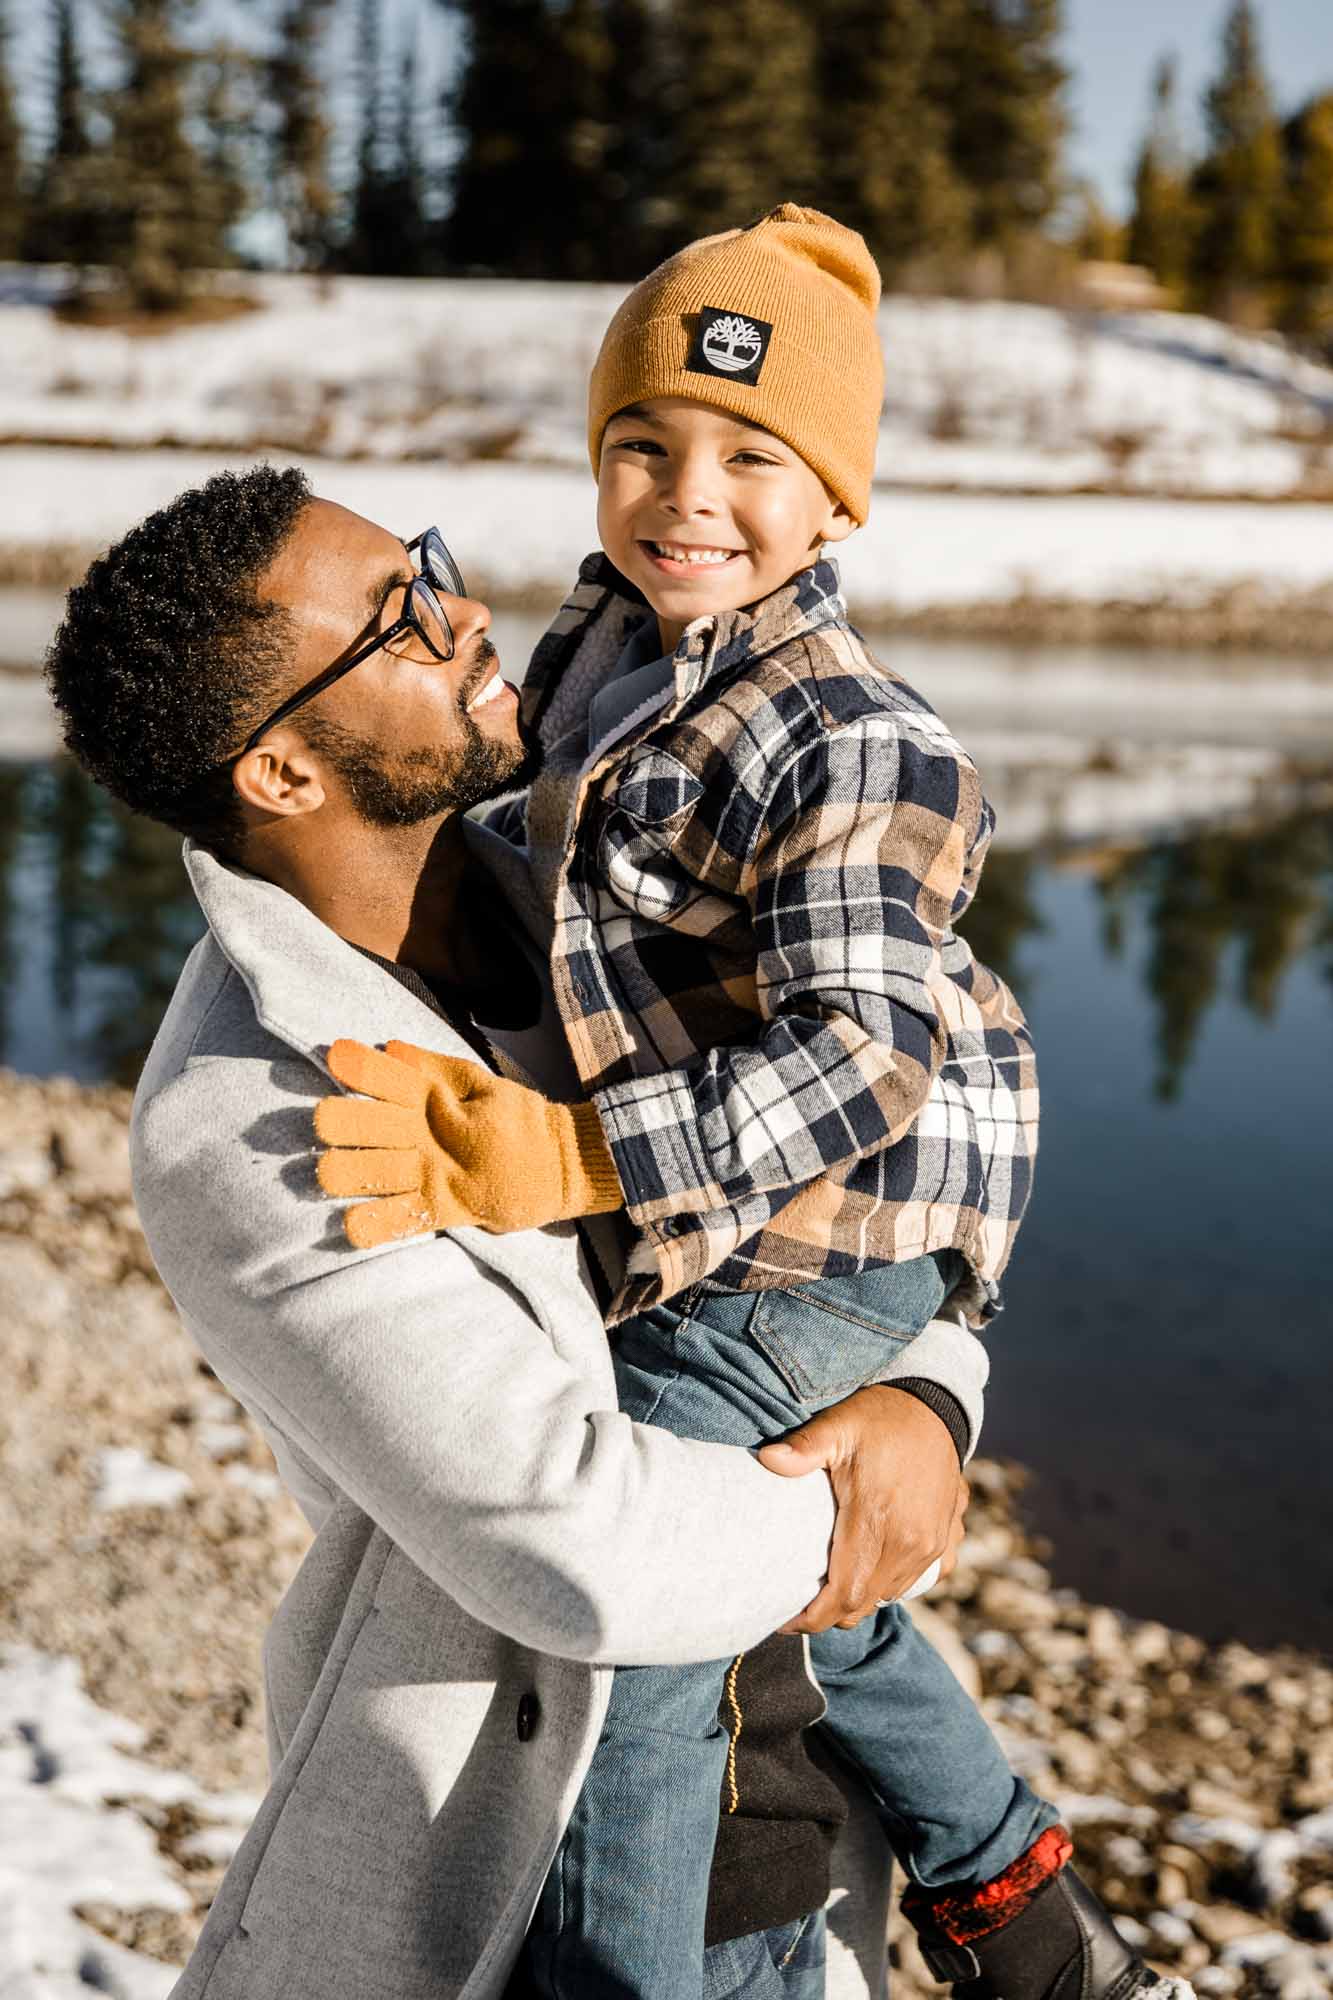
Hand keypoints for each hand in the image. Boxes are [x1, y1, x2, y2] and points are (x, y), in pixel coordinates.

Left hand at [314, 1038, 622, 1248]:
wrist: (564, 1165)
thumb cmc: (517, 1119)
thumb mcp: (481, 1081)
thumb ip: (432, 1066)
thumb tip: (388, 1047)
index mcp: (440, 1098)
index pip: (391, 1075)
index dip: (358, 1065)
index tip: (334, 1056)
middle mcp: (433, 1135)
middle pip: (369, 1124)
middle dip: (336, 1120)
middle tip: (322, 1122)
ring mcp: (438, 1175)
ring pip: (374, 1173)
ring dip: (341, 1171)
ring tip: (326, 1172)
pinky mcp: (445, 1210)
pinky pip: (403, 1221)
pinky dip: (373, 1226)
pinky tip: (350, 1224)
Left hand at [757, 1385, 967, 1632]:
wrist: (936, 1407)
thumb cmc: (880, 1418)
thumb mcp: (839, 1425)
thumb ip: (804, 1447)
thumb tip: (767, 1460)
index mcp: (878, 1519)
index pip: (843, 1593)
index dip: (812, 1617)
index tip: (783, 1619)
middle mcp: (910, 1541)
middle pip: (863, 1603)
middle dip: (829, 1613)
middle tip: (797, 1602)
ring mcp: (932, 1545)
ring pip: (888, 1595)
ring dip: (858, 1597)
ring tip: (828, 1584)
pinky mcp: (947, 1541)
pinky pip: (917, 1581)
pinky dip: (891, 1583)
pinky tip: (870, 1564)